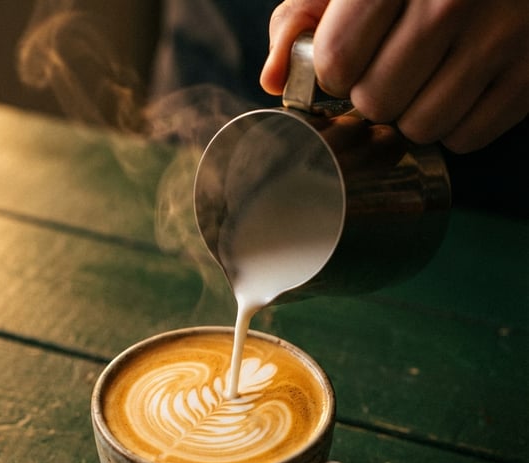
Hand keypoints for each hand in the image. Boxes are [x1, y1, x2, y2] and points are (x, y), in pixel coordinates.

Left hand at [260, 0, 528, 151]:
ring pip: (420, 128)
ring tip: (426, 75)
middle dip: (373, 91)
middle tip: (392, 63)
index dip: (334, 68)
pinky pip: (466, 138)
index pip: (337, 61)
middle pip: (377, 102)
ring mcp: (501, 38)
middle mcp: (452, 1)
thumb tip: (272, 80)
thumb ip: (304, 13)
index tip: (348, 55)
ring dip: (412, 112)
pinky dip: (455, 124)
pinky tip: (459, 87)